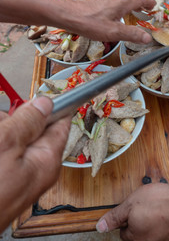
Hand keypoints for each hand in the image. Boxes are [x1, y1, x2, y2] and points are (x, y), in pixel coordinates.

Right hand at [0, 97, 70, 232]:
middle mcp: (37, 167)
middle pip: (32, 129)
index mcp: (47, 158)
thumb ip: (27, 122)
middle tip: (3, 122)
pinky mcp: (6, 177)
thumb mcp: (7, 146)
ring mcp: (19, 173)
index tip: (42, 93)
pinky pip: (5, 151)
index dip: (53, 106)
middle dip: (14, 120)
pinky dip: (1, 143)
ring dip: (4, 131)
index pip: (61, 123)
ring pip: (14, 139)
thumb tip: (46, 103)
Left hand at [64, 0, 155, 43]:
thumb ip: (132, 34)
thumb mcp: (114, 32)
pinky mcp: (99, 5)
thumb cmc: (91, 22)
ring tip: (136, 12)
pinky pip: (116, 5)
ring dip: (132, 6)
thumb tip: (148, 38)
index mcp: (122, 3)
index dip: (149, 2)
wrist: (69, 15)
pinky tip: (118, 17)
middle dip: (142, 3)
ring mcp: (106, 1)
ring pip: (124, 2)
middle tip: (149, 9)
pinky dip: (123, 9)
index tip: (155, 6)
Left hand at [96, 183, 168, 240]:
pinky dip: (164, 221)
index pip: (123, 231)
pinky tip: (167, 211)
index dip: (127, 216)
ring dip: (152, 219)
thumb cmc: (160, 203)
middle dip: (140, 218)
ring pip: (151, 230)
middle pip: (137, 232)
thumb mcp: (130, 204)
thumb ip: (114, 217)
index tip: (134, 207)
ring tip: (158, 206)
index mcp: (134, 239)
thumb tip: (100, 226)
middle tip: (146, 205)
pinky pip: (164, 230)